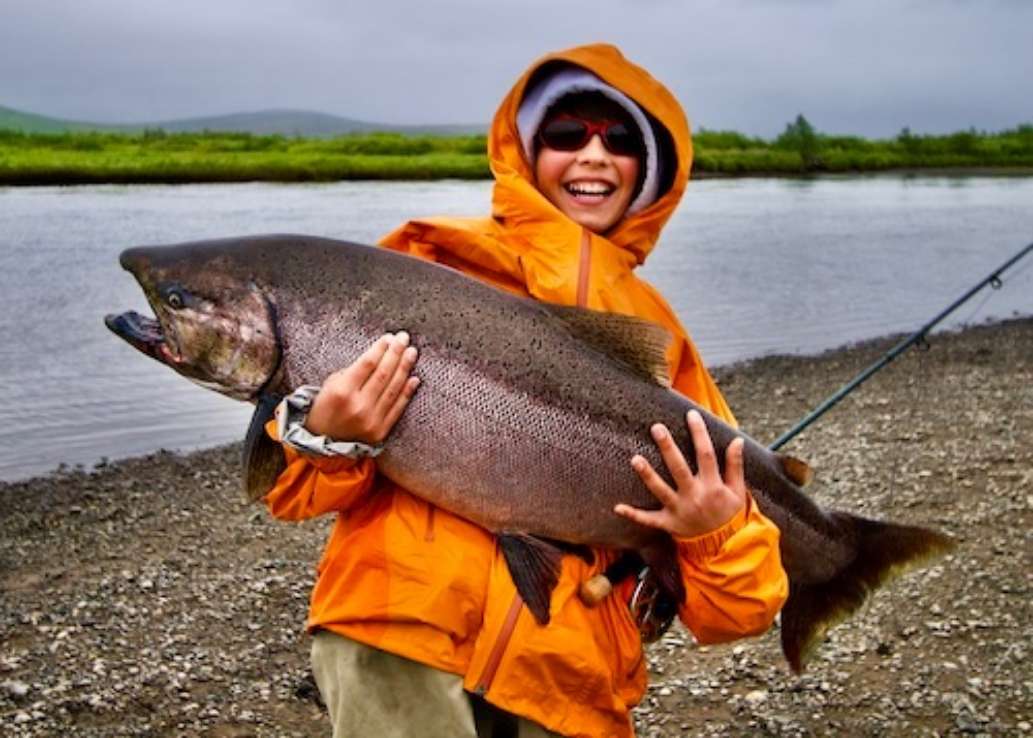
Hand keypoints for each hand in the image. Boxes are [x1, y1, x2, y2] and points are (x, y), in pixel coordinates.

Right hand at [304, 332, 419, 443]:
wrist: (324, 442)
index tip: (389, 337)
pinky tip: (414, 378)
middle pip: (384, 373)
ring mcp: (371, 420)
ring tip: (412, 352)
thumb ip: (353, 371)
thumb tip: (379, 355)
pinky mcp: (380, 431)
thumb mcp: (330, 385)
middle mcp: (359, 406)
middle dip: (396, 353)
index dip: (380, 349)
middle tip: (404, 338)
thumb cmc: (326, 408)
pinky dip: (407, 392)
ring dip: (405, 368)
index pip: (368, 364)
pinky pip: (398, 407)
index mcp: (342, 391)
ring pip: (393, 389)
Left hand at [615, 410, 746, 538]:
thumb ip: (735, 466)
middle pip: (679, 468)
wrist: (725, 546)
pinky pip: (648, 520)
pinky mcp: (668, 523)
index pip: (705, 454)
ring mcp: (679, 510)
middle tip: (656, 428)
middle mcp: (694, 496)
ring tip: (635, 458)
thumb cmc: (729, 513)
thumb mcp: (737, 491)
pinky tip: (617, 507)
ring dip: (647, 475)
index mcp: (712, 485)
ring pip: (661, 490)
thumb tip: (737, 440)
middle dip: (667, 447)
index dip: (699, 433)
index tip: (691, 415)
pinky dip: (633, 514)